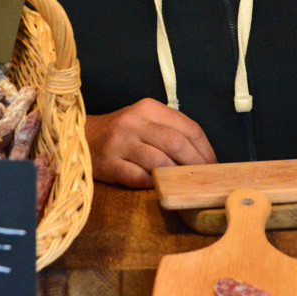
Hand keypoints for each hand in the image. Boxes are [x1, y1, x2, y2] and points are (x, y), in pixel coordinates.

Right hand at [85, 98, 217, 187]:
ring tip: (186, 185)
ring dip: (176, 176)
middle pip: (177, 144)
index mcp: (149, 108)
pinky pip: (138, 178)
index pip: (188, 127)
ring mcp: (120, 143)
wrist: (83, 137)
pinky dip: (154, 184)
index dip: (206, 149)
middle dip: (196, 164)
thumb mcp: (146, 120)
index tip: (213, 164)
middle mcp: (134, 122)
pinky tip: (162, 187)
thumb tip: (204, 156)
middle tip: (205, 178)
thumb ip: (171, 131)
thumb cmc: (123, 132)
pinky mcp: (110, 164)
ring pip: (159, 162)